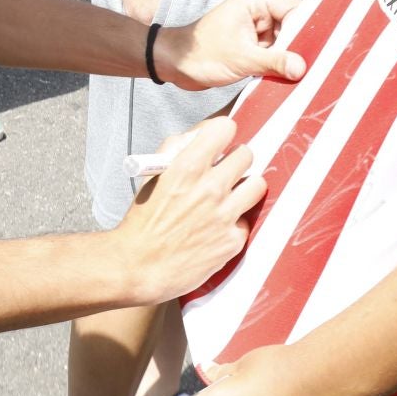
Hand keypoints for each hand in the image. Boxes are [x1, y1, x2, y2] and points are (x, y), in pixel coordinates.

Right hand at [112, 116, 266, 305]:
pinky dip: (234, 221)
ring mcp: (224, 215)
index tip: (218, 143)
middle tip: (225, 171)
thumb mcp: (151, 175)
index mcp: (187, 167)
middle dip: (235, 159)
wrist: (139, 266)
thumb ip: (176, 148)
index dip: (221, 134)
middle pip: (246, 154)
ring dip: (244, 187)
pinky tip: (217, 227)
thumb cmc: (142, 221)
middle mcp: (210, 188)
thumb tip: (201, 134)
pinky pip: (247, 219)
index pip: (225, 128)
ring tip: (230, 196)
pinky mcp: (232, 240)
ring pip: (257, 184)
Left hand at [156, 0, 304, 90]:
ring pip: (289, 43)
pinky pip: (278, 54)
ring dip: (293, 59)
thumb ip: (274, 61)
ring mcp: (258, 28)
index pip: (296, 10)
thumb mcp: (242, 58)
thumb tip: (303, 67)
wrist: (175, 64)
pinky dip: (282, 65)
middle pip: (296, 27)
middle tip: (315, 69)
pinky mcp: (255, 45)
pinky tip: (289, 78)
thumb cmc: (201, 54)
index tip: (323, 52)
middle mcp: (260, 10)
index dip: (310, 30)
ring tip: (303, 76)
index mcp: (257, 0)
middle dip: (302, 48)